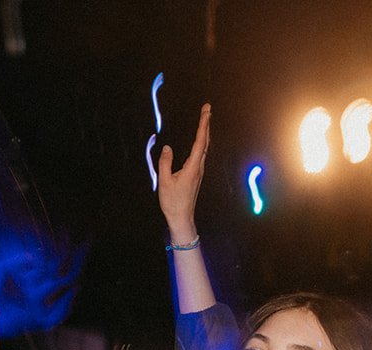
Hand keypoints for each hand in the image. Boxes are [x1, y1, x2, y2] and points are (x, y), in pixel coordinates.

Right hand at [157, 103, 210, 241]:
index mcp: (192, 167)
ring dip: (205, 132)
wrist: (181, 218)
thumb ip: (165, 163)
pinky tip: (200, 140)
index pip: (200, 141)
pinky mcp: (196, 175)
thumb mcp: (164, 181)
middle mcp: (198, 168)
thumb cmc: (173, 202)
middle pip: (205, 142)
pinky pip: (200, 154)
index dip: (203, 125)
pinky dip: (201, 143)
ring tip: (205, 120)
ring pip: (204, 148)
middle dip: (206, 124)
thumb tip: (167, 148)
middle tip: (207, 109)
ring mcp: (198, 172)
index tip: (206, 111)